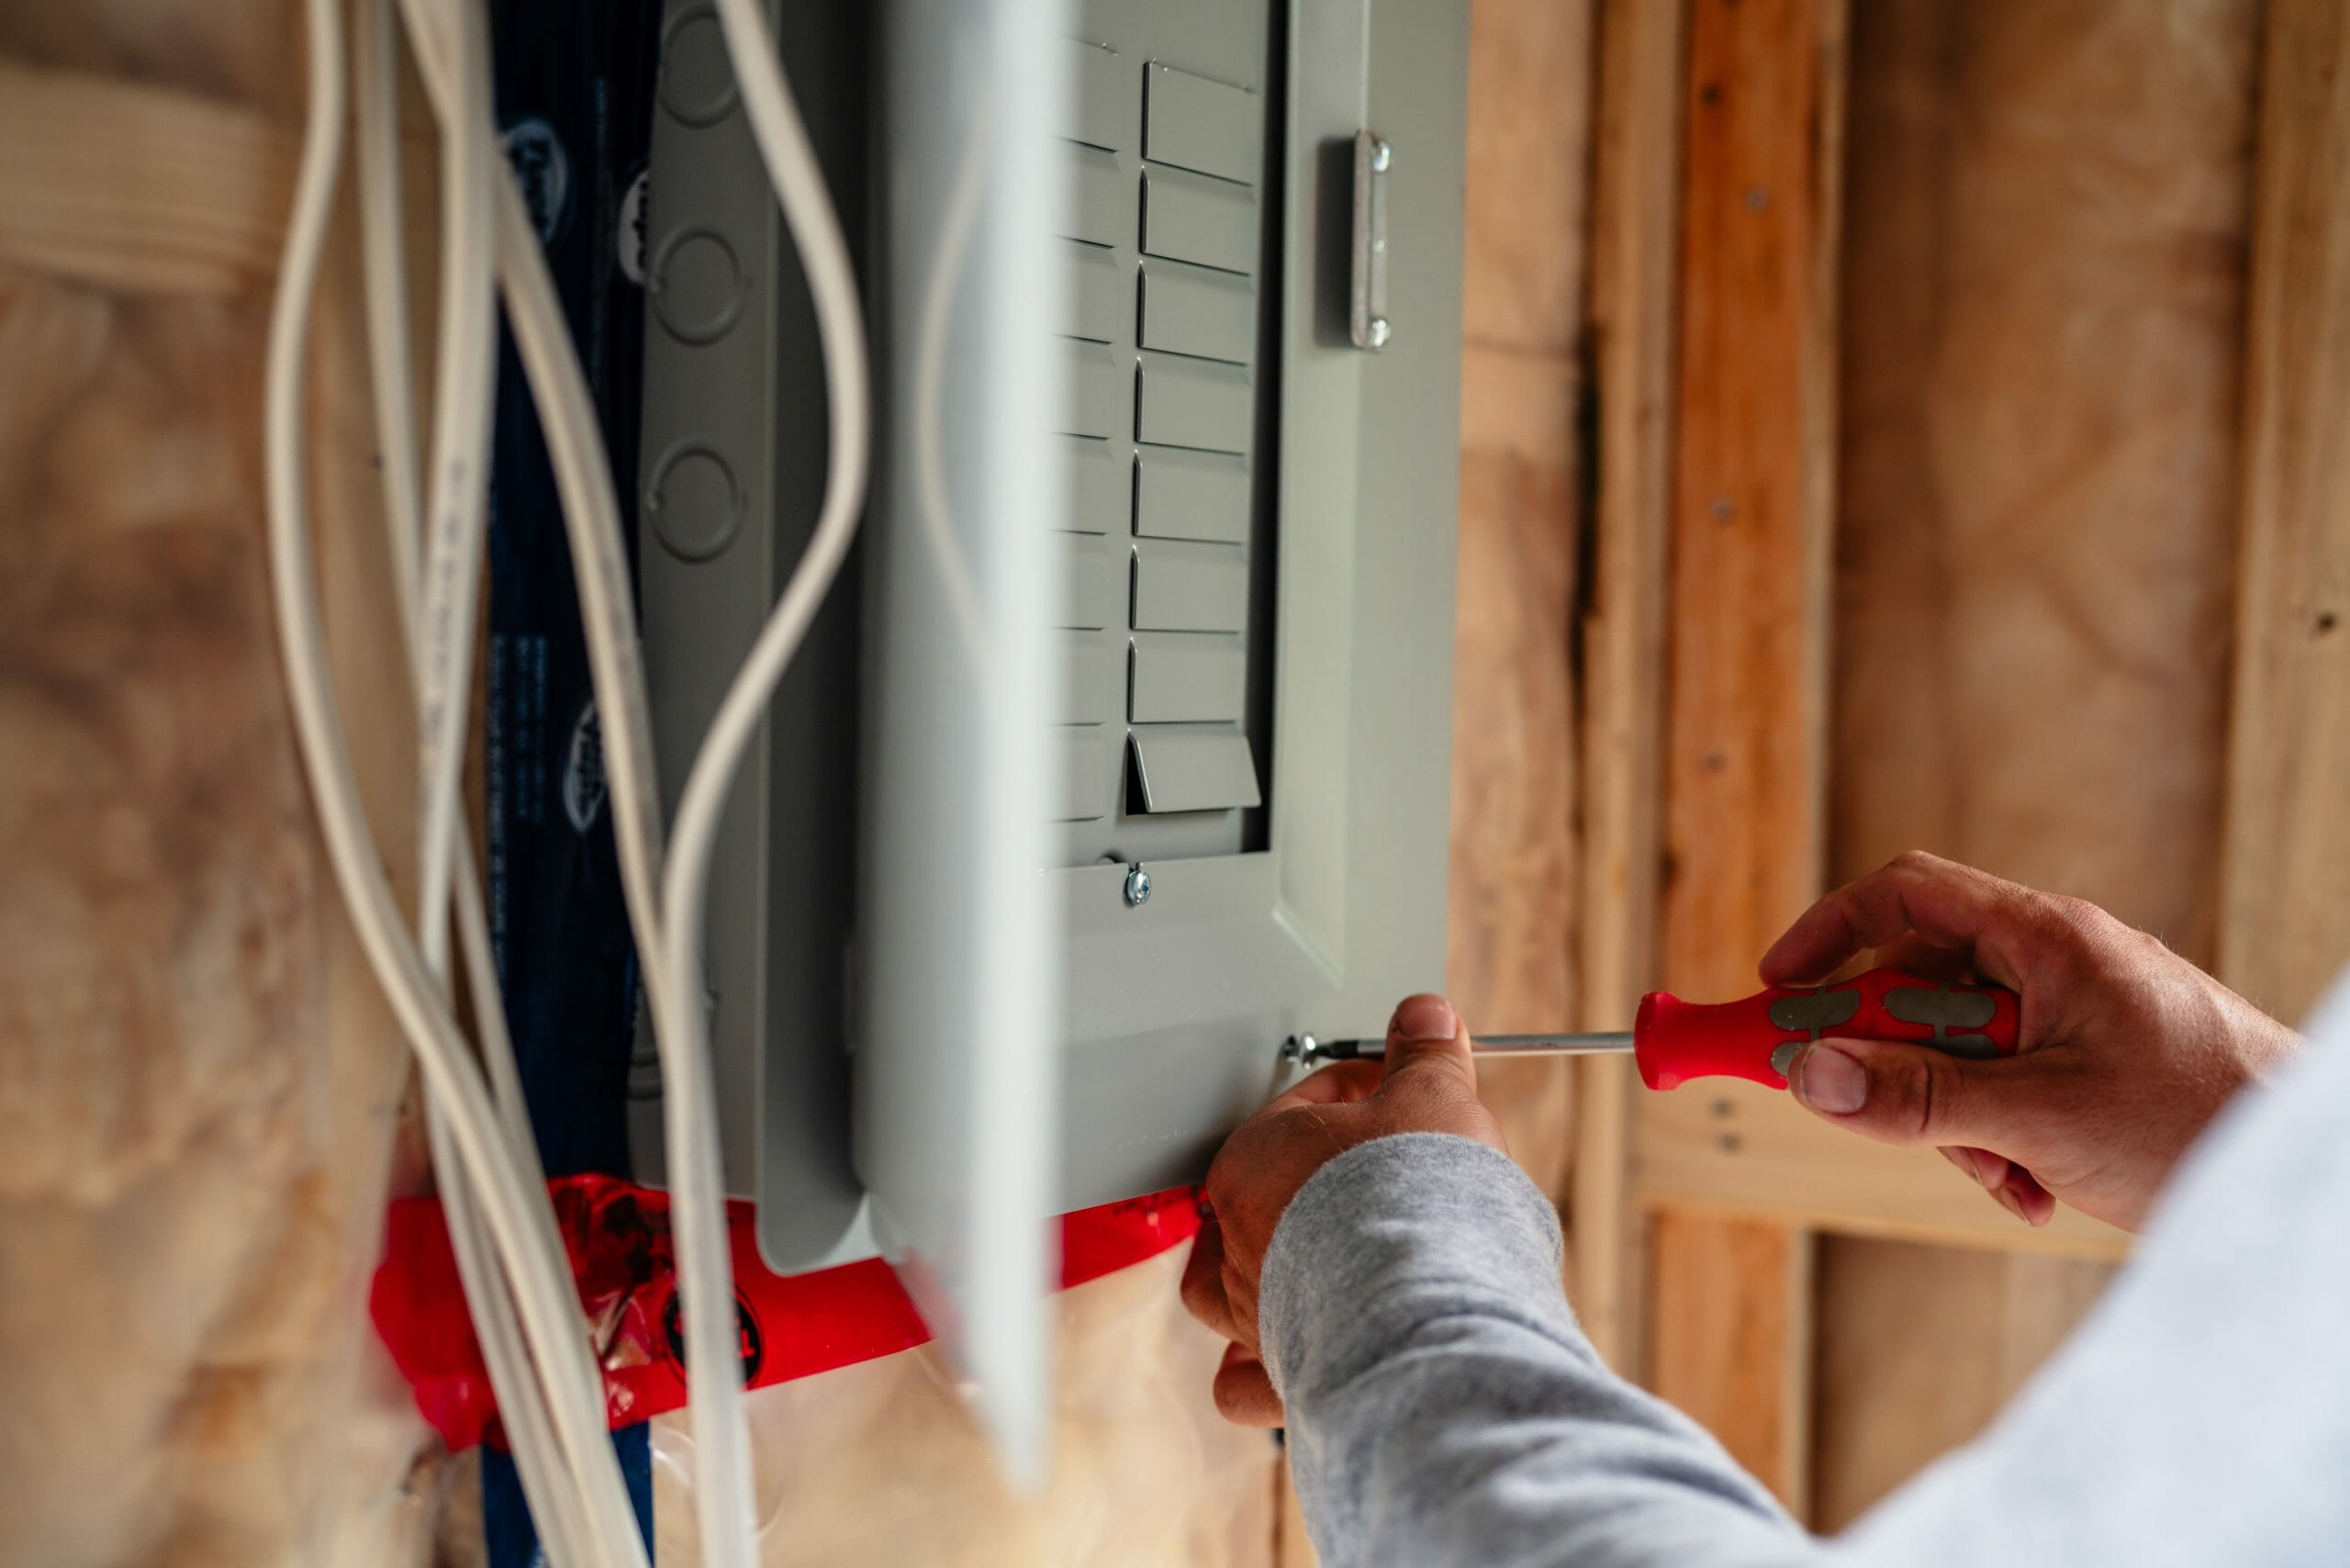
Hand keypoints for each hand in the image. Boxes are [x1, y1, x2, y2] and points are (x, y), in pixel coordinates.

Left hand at [1179, 993, 1506, 1426]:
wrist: (1433, 1303)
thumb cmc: (1418, 1198)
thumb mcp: (1432, 1097)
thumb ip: (1424, 1056)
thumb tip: (1424, 1017)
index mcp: (1252, 1161)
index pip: (1295, 1111)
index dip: (1351, 1095)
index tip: (1392, 1093)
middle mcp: (1236, 1240)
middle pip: (1261, 1196)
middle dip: (1315, 1182)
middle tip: (1374, 1173)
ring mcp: (1253, 1312)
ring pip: (1230, 1289)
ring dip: (1268, 1274)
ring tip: (1314, 1265)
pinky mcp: (1282, 1374)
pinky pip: (1244, 1382)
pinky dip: (1259, 1372)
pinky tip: (1282, 1362)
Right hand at [1764, 852, 2299, 1231]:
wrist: (2309, 1177)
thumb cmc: (2204, 1120)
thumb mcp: (2038, 1116)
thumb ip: (1917, 1096)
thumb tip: (1810, 1075)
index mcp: (2046, 938)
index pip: (1907, 895)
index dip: (1830, 934)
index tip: (1777, 992)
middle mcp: (2058, 960)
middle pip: (1924, 985)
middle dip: (1899, 1062)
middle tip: (1878, 1115)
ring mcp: (2078, 1012)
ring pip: (1962, 1047)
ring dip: (1956, 1117)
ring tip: (2006, 1173)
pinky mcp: (2094, 1062)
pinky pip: (2008, 1083)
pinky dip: (2002, 1137)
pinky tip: (2037, 1186)